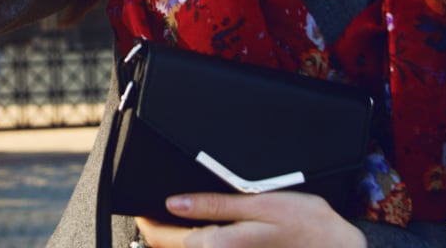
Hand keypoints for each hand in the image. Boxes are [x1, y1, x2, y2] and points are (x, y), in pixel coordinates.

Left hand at [134, 192, 366, 247]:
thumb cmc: (305, 224)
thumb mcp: (258, 203)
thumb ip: (213, 205)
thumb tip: (173, 203)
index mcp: (217, 245)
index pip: (161, 238)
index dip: (145, 219)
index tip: (140, 204)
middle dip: (158, 229)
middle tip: (156, 205)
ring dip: (177, 238)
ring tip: (179, 215)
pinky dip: (198, 243)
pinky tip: (205, 229)